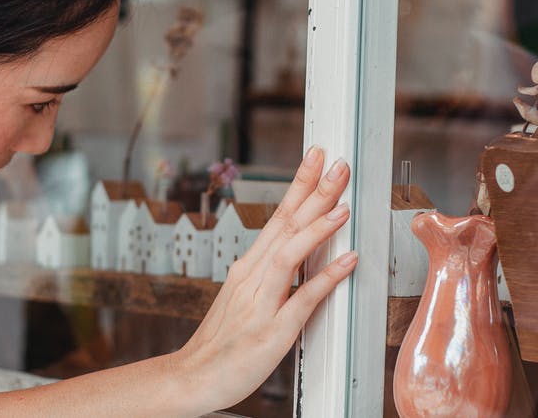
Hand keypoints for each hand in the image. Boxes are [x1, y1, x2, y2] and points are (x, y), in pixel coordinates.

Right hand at [173, 146, 355, 412]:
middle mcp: (251, 278)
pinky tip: (347, 261)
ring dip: (317, 227)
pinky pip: (302, 300)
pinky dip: (325, 278)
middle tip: (337, 165)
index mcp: (247, 268)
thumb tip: (297, 251)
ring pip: (289, 255)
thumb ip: (269, 274)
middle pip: (285, 226)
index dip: (299, 185)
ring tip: (343, 205)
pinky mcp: (271, 332)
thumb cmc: (220, 342)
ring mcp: (260, 304)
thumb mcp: (242, 297)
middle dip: (313, 192)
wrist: (190, 378)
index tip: (316, 159)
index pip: (277, 217)